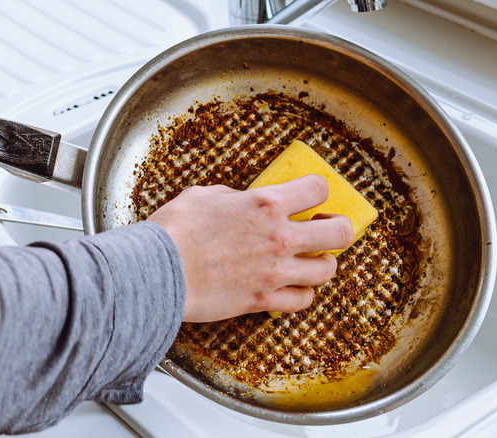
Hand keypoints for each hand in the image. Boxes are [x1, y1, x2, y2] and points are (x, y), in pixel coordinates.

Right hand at [147, 175, 352, 322]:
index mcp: (265, 204)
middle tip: (325, 229)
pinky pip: (301, 301)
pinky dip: (300, 294)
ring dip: (321, 264)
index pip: (317, 189)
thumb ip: (232, 197)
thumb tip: (240, 202)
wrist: (157, 272)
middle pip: (339, 232)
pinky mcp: (262, 299)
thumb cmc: (174, 231)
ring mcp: (274, 272)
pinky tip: (291, 287)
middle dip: (337, 228)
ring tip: (310, 261)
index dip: (318, 190)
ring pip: (326, 271)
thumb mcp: (202, 195)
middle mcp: (279, 237)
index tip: (312, 197)